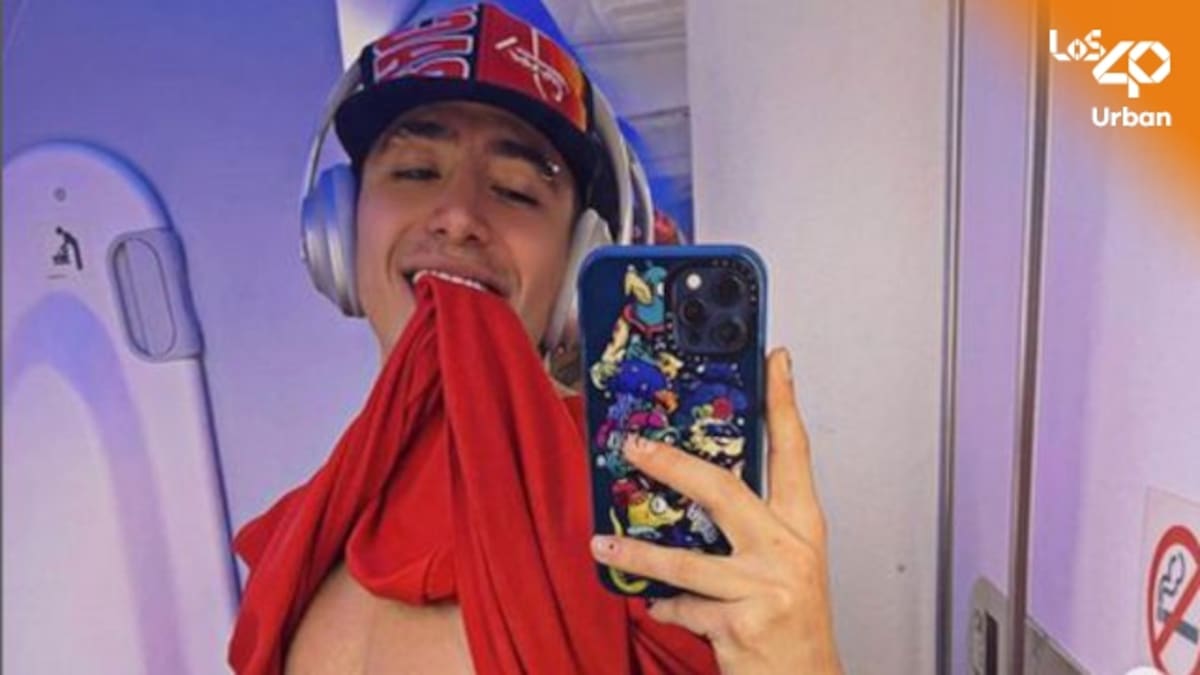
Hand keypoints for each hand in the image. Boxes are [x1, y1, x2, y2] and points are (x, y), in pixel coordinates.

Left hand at [590, 348, 841, 673]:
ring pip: (687, 560)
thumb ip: (749, 527)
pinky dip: (666, 607)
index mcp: (803, 526)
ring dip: (637, 554)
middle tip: (634, 445)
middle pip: (723, 490)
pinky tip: (658, 606)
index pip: (795, 451)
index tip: (776, 361)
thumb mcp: (783, 564)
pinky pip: (684, 606)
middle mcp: (789, 549)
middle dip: (671, 464)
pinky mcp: (743, 623)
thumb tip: (689, 487)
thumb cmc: (791, 620)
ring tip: (602, 546)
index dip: (784, 402)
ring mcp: (768, 586)